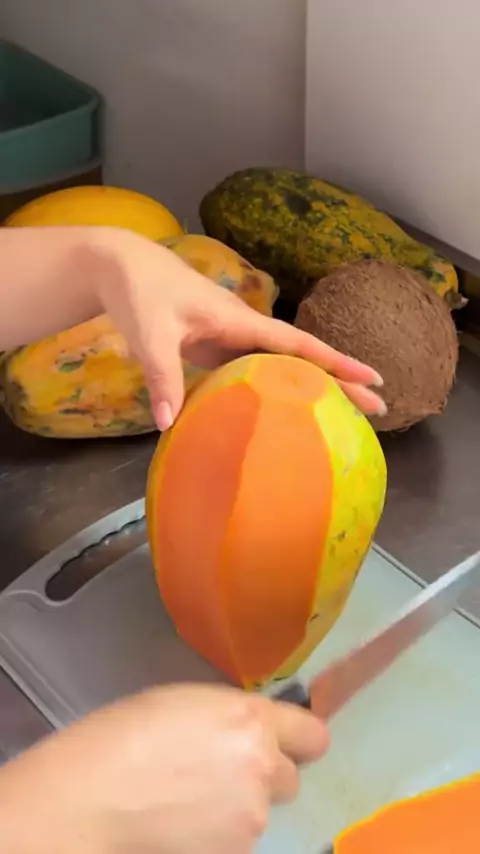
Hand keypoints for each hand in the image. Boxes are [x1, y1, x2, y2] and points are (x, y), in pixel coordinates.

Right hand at [1, 684, 327, 853]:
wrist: (97, 794)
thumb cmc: (131, 732)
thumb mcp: (191, 701)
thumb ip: (234, 716)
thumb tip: (252, 730)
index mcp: (253, 720)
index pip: (313, 734)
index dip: (300, 740)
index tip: (288, 743)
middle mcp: (264, 767)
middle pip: (291, 776)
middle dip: (266, 774)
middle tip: (224, 772)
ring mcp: (253, 815)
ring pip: (263, 809)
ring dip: (241, 804)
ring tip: (192, 798)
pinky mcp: (237, 851)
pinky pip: (241, 837)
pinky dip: (221, 831)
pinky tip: (185, 821)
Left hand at [97, 230, 385, 429]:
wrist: (123, 267)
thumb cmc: (141, 292)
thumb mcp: (150, 334)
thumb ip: (162, 376)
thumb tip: (169, 424)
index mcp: (240, 321)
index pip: (298, 344)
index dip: (335, 363)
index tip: (372, 379)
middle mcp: (246, 330)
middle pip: (303, 359)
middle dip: (341, 380)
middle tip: (379, 409)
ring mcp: (234, 340)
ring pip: (285, 366)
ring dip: (317, 387)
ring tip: (349, 414)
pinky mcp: (220, 349)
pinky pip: (260, 372)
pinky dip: (282, 389)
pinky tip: (291, 410)